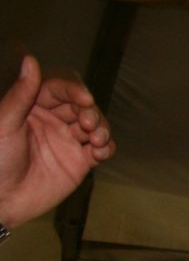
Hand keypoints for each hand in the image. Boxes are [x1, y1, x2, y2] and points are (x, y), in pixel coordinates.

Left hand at [0, 56, 113, 227]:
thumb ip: (21, 93)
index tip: (84, 99)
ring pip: (95, 125)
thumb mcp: (4, 123)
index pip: (58, 90)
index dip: (73, 90)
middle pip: (81, 106)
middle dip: (90, 112)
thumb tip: (31, 60)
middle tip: (88, 124)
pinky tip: (101, 152)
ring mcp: (68, 141)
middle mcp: (53, 121)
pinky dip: (107, 147)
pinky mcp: (80, 162)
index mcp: (33, 108)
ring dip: (101, 128)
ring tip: (96, 140)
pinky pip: (101, 149)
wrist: (2, 199)